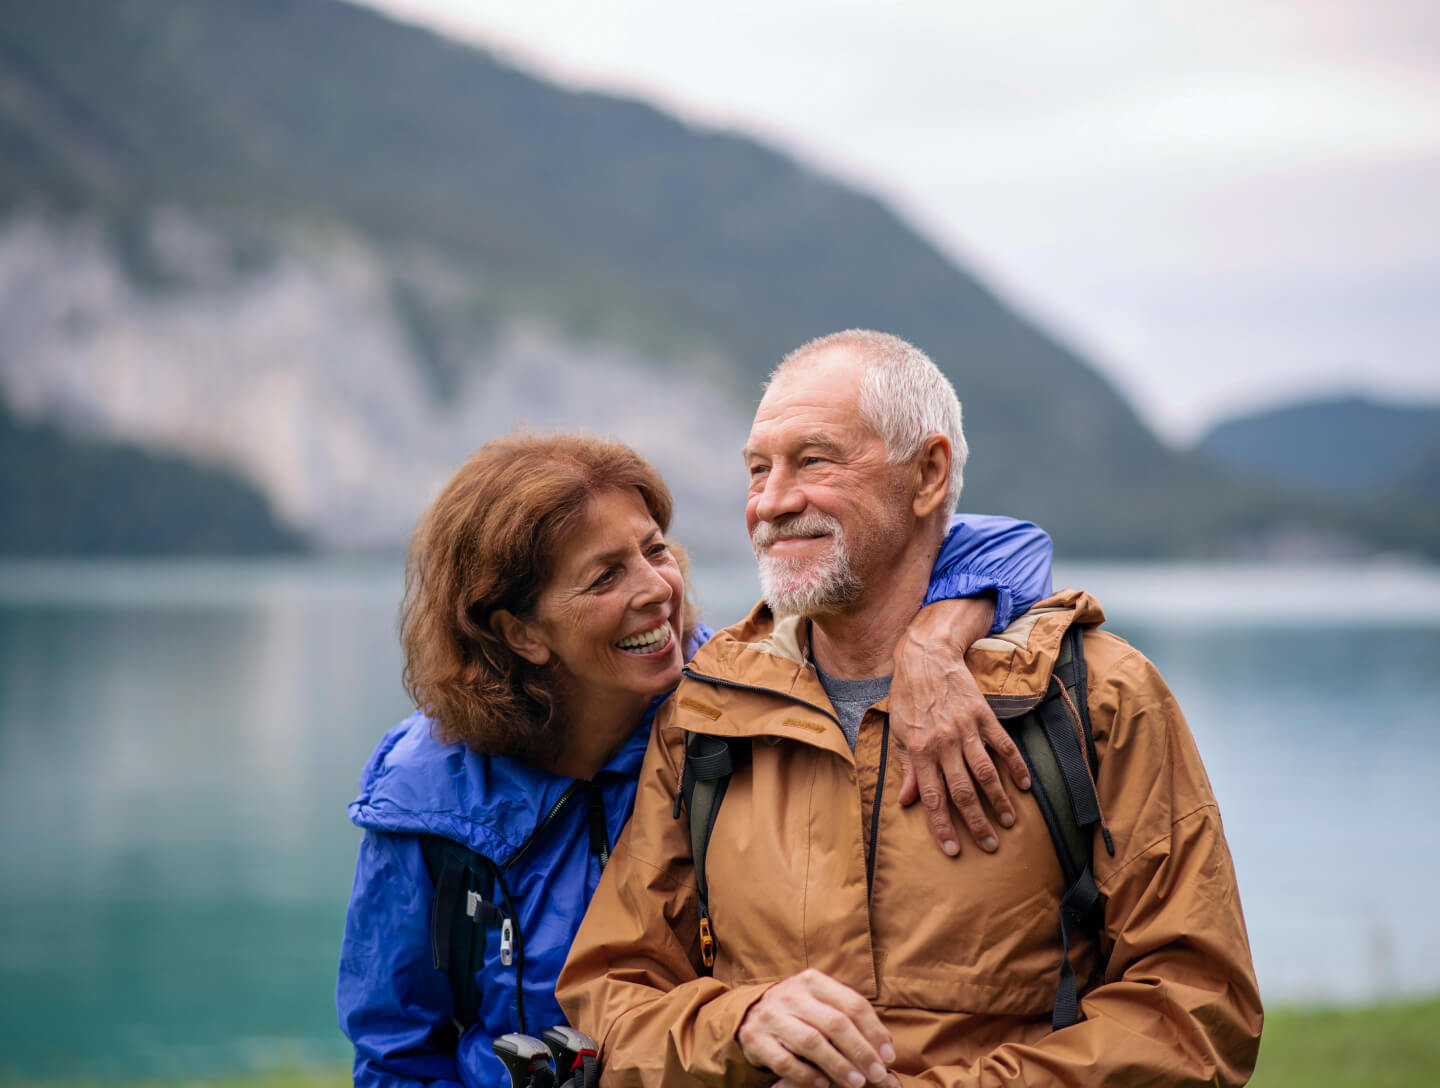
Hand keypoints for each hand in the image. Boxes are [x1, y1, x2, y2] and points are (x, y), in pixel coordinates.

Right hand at [738, 969, 894, 1087]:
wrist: (749, 1013)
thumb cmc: (798, 1011)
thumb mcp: (820, 1002)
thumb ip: (848, 1017)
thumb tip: (885, 1045)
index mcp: (813, 981)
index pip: (852, 1004)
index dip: (874, 1031)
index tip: (888, 1055)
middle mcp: (791, 994)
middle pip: (835, 1023)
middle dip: (861, 1051)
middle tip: (877, 1074)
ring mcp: (771, 1016)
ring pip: (811, 1042)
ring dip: (838, 1065)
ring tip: (857, 1082)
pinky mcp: (755, 1038)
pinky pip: (784, 1061)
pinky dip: (806, 1075)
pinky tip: (822, 1083)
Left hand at [889, 597, 1031, 856]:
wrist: (926, 656)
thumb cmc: (908, 697)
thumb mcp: (898, 733)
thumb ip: (907, 769)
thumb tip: (908, 801)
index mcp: (919, 751)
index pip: (932, 797)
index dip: (942, 826)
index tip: (953, 850)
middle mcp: (943, 744)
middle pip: (962, 791)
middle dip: (976, 822)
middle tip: (990, 845)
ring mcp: (965, 729)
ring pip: (985, 773)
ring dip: (998, 800)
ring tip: (1009, 822)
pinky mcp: (983, 715)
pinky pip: (1003, 745)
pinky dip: (1015, 765)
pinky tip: (1023, 785)